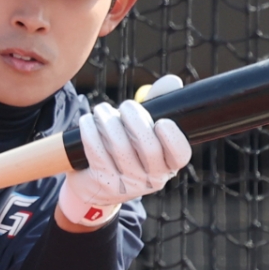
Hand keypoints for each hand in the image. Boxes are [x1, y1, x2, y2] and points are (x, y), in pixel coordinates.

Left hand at [58, 75, 191, 226]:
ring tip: (102, 110)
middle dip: (136, 119)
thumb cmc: (127, 149)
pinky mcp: (102, 183)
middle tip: (127, 106)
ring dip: (109, 121)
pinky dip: (90, 130)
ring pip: (120, 146)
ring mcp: (127, 184)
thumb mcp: (146, 130)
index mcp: (168, 166)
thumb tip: (172, 82)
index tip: (161, 121)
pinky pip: (96, 151)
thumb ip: (160, 104)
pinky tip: (88, 120)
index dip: (172, 137)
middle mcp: (151, 179)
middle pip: (149, 147)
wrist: (96, 187)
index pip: (180, 155)